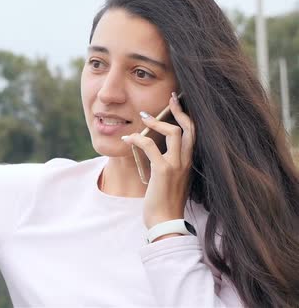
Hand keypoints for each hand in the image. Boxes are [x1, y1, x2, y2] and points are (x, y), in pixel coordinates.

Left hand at [121, 92, 194, 228]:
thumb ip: (169, 165)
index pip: (194, 133)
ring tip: (142, 118)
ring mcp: (177, 166)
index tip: (177, 103)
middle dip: (179, 110)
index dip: (186, 116)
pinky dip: (137, 139)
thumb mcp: (171, 180)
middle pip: (190, 128)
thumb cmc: (166, 203)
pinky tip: (127, 139)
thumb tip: (156, 152)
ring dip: (155, 122)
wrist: (166, 223)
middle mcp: (187, 162)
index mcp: (190, 163)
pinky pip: (150, 146)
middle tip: (169, 98)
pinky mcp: (163, 171)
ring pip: (173, 133)